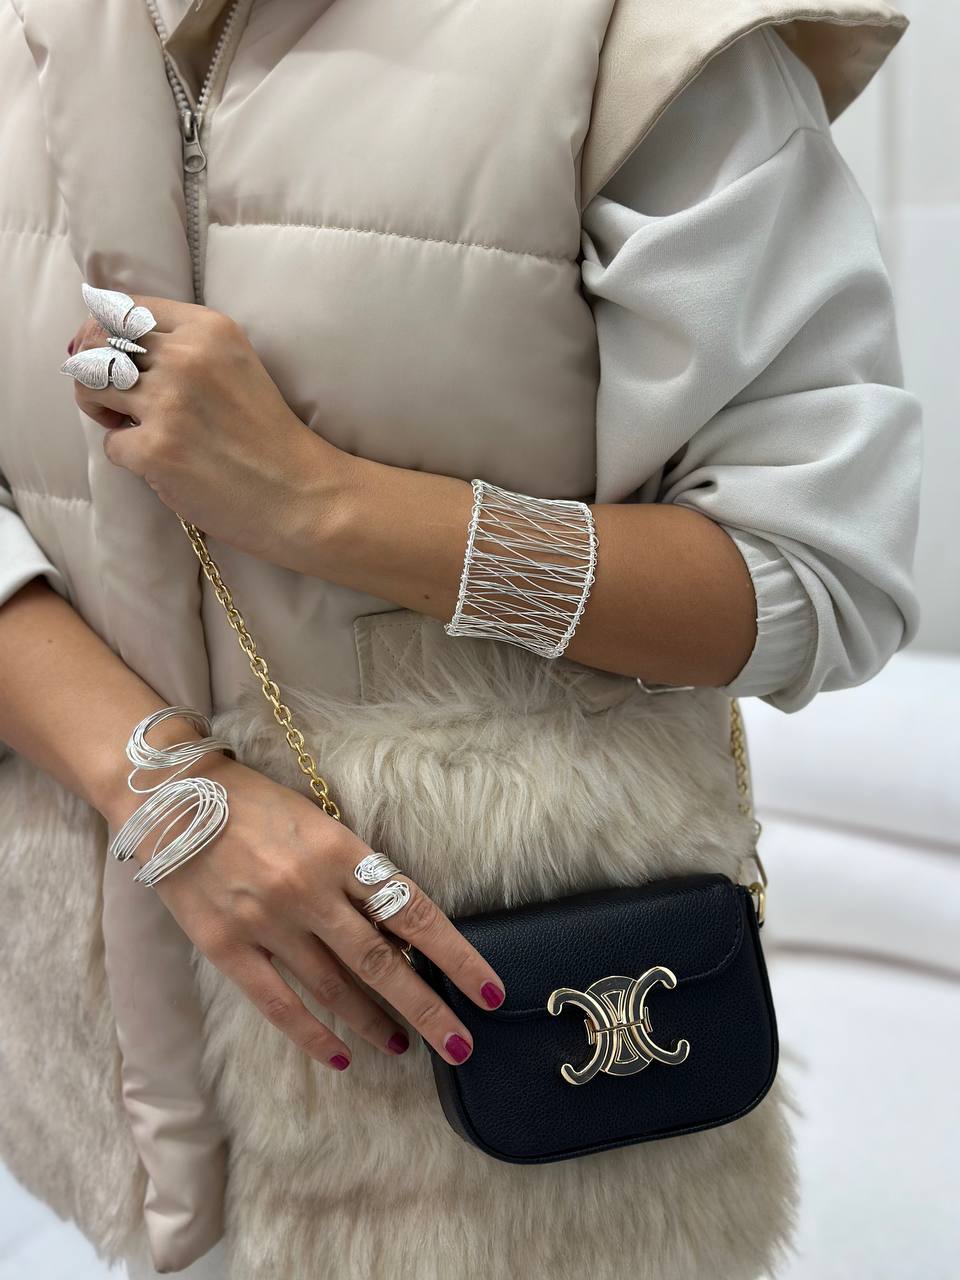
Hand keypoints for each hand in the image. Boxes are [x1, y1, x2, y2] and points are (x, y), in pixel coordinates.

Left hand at [67, 295, 348, 565]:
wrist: (301, 495)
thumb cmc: (267, 436)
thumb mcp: (236, 366)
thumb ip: (182, 348)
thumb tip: (93, 346)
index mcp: (209, 330)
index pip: (126, 308)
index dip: (103, 332)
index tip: (107, 357)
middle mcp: (186, 357)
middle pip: (99, 343)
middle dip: (94, 370)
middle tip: (114, 397)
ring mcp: (168, 403)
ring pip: (90, 386)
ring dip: (100, 408)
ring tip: (128, 425)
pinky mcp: (155, 449)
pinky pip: (111, 443)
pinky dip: (128, 455)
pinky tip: (160, 462)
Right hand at [104, 750, 505, 1071]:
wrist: (172, 796)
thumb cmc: (257, 805)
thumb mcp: (320, 823)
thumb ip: (355, 873)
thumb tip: (401, 929)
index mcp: (340, 850)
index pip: (413, 911)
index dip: (455, 955)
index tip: (488, 990)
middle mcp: (308, 889)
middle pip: (381, 961)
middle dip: (427, 1008)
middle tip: (461, 1046)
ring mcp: (266, 921)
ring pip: (335, 987)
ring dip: (375, 1023)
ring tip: (403, 1047)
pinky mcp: (226, 946)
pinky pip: (279, 1003)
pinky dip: (313, 1035)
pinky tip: (340, 1056)